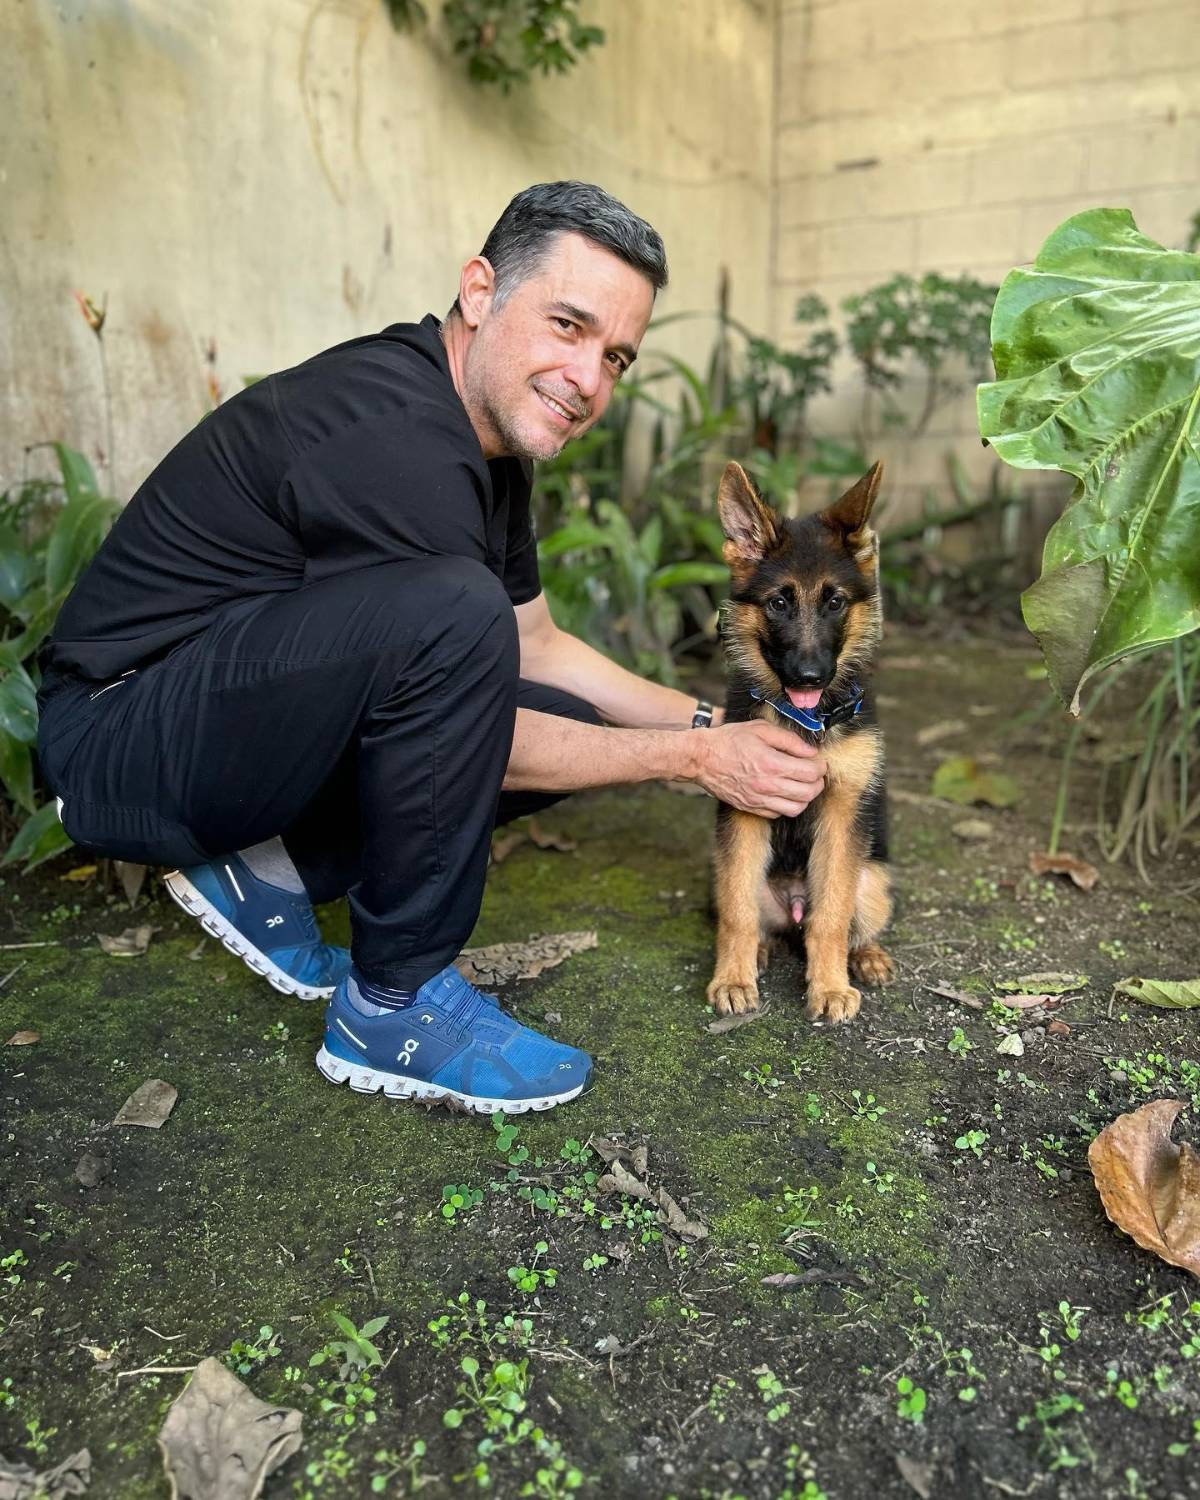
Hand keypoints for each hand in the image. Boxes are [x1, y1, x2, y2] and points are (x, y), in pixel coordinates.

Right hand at [690, 720, 825, 817]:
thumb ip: (789, 740)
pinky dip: (786, 805)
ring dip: (805, 797)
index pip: (812, 773)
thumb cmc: (729, 740)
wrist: (701, 758)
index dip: (821, 767)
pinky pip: (778, 814)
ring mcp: (759, 800)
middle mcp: (768, 786)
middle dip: (817, 783)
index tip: (819, 762)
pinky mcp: (751, 807)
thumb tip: (811, 751)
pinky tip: (783, 792)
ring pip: (796, 808)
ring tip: (802, 785)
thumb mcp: (760, 729)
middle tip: (815, 774)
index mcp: (772, 764)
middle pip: (809, 793)